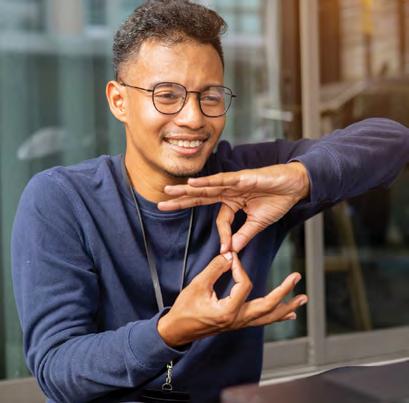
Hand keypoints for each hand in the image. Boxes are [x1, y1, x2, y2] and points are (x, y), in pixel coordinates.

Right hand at [157, 253, 307, 346]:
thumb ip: (215, 268)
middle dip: (284, 291)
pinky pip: (262, 321)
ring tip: (302, 299)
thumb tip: (229, 255)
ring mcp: (239, 324)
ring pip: (269, 317)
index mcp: (228, 311)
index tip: (231, 256)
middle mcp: (238, 320)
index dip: (238, 267)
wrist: (178, 331)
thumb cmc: (185, 309)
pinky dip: (277, 316)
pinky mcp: (238, 323)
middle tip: (296, 277)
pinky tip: (288, 314)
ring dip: (287, 307)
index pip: (243, 284)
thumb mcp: (197, 285)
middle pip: (268, 306)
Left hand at [158, 162, 309, 251]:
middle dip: (181, 201)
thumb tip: (232, 250)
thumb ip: (244, 235)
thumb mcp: (258, 223)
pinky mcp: (242, 178)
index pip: (220, 220)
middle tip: (161, 203)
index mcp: (233, 202)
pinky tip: (192, 183)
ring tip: (168, 191)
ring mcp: (234, 184)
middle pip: (200, 197)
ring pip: (206, 187)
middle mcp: (229, 191)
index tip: (226, 251)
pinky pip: (221, 181)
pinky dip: (207, 182)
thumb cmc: (278, 200)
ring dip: (186, 189)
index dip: (222, 235)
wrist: (295, 187)